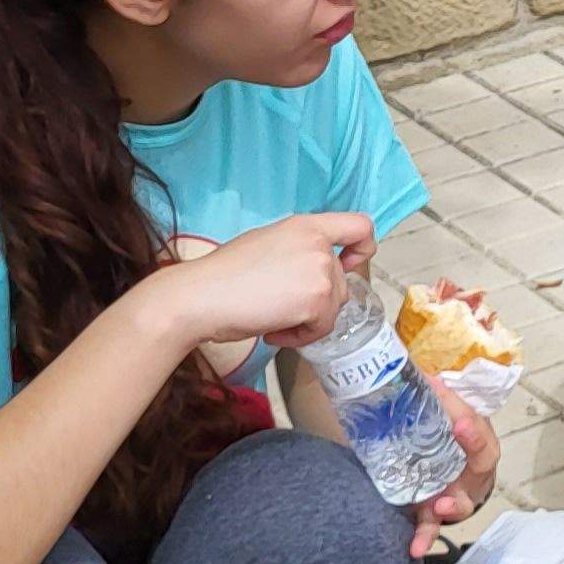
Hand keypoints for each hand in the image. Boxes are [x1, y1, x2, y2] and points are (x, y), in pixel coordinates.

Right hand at [153, 212, 369, 351]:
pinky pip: (322, 327)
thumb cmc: (223, 274)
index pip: (360, 226)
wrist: (200, 296)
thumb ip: (298, 249)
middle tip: (280, 307)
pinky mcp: (317, 301)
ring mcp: (321, 272)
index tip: (348, 264)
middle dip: (317, 300)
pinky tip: (273, 331)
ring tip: (272, 320)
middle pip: (342, 280)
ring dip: (308, 320)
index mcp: (306, 226)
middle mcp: (319, 245)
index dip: (363, 248)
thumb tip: (314, 269)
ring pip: (334, 306)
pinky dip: (300, 337)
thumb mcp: (267, 244)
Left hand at [402, 373, 496, 558]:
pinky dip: (424, 538)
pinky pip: (431, 527)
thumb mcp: (428, 406)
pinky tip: (414, 549)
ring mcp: (454, 490)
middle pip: (480, 462)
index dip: (471, 421)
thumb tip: (406, 364)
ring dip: (453, 502)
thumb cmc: (428, 426)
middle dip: (471, 450)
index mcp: (471, 433)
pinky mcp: (432, 511)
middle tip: (459, 436)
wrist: (419, 454)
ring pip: (462, 499)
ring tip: (439, 505)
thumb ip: (423, 392)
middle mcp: (469, 464)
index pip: (478, 424)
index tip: (456, 415)